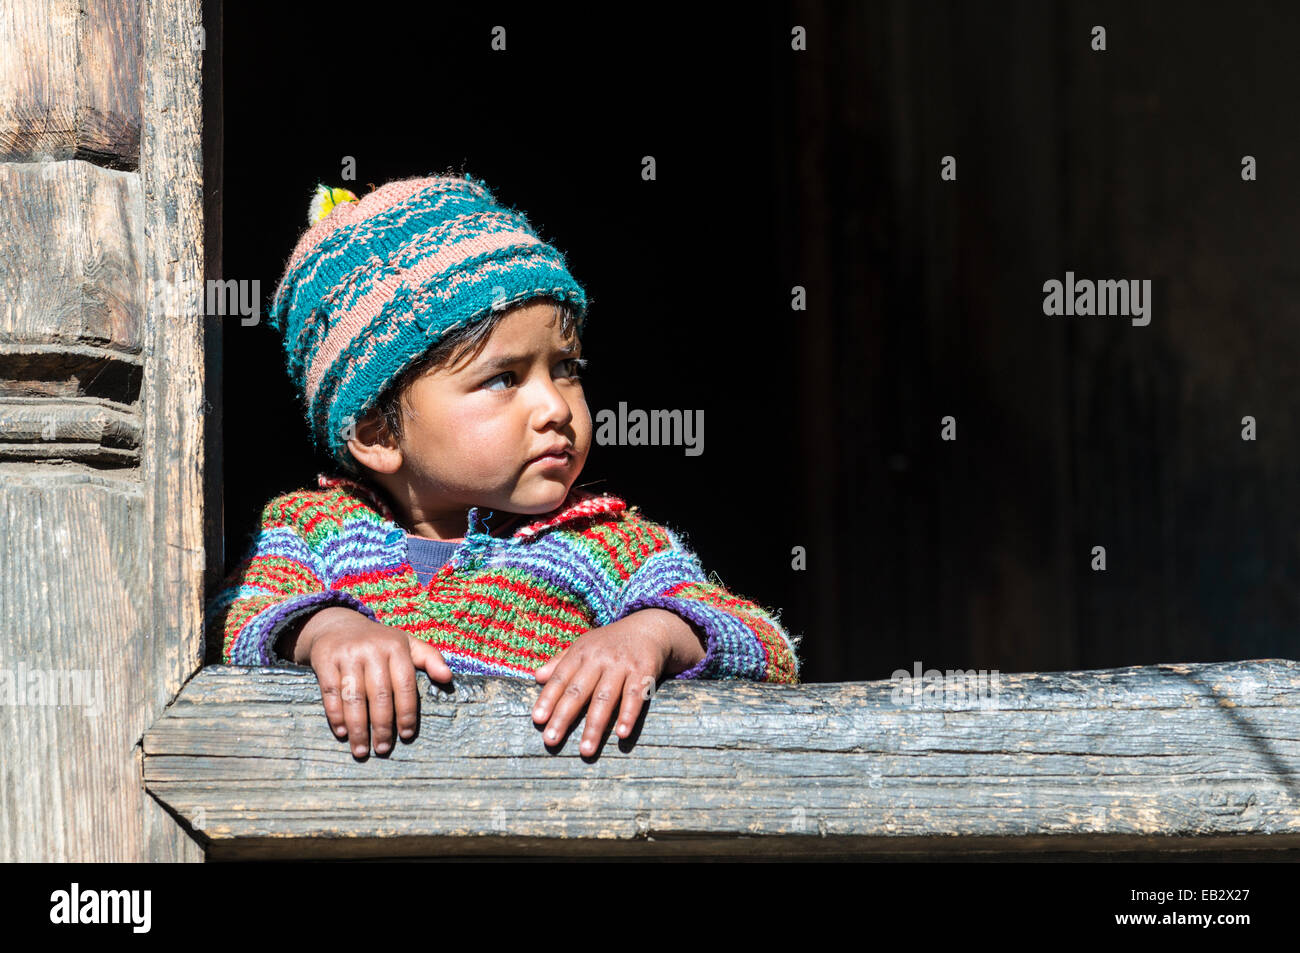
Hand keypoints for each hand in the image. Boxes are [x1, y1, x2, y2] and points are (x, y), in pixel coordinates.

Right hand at [299, 607, 452, 757]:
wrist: (338, 625)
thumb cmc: (379, 642)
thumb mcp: (407, 643)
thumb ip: (430, 658)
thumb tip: (448, 678)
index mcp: (396, 646)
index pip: (405, 685)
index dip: (406, 713)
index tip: (406, 735)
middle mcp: (372, 649)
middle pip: (380, 695)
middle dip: (382, 727)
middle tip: (382, 749)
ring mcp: (347, 654)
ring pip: (354, 697)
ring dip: (358, 728)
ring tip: (361, 751)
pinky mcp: (325, 660)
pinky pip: (331, 693)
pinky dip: (336, 715)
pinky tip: (342, 733)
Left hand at [532, 609, 703, 756]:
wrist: (649, 627)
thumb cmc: (610, 643)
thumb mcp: (584, 646)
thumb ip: (560, 661)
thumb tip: (537, 677)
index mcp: (581, 653)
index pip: (560, 678)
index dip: (548, 698)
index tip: (537, 720)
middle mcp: (599, 659)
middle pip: (578, 691)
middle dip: (563, 716)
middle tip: (551, 740)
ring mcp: (621, 665)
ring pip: (605, 698)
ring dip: (594, 725)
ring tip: (585, 750)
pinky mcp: (643, 671)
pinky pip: (635, 695)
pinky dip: (628, 714)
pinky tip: (621, 734)